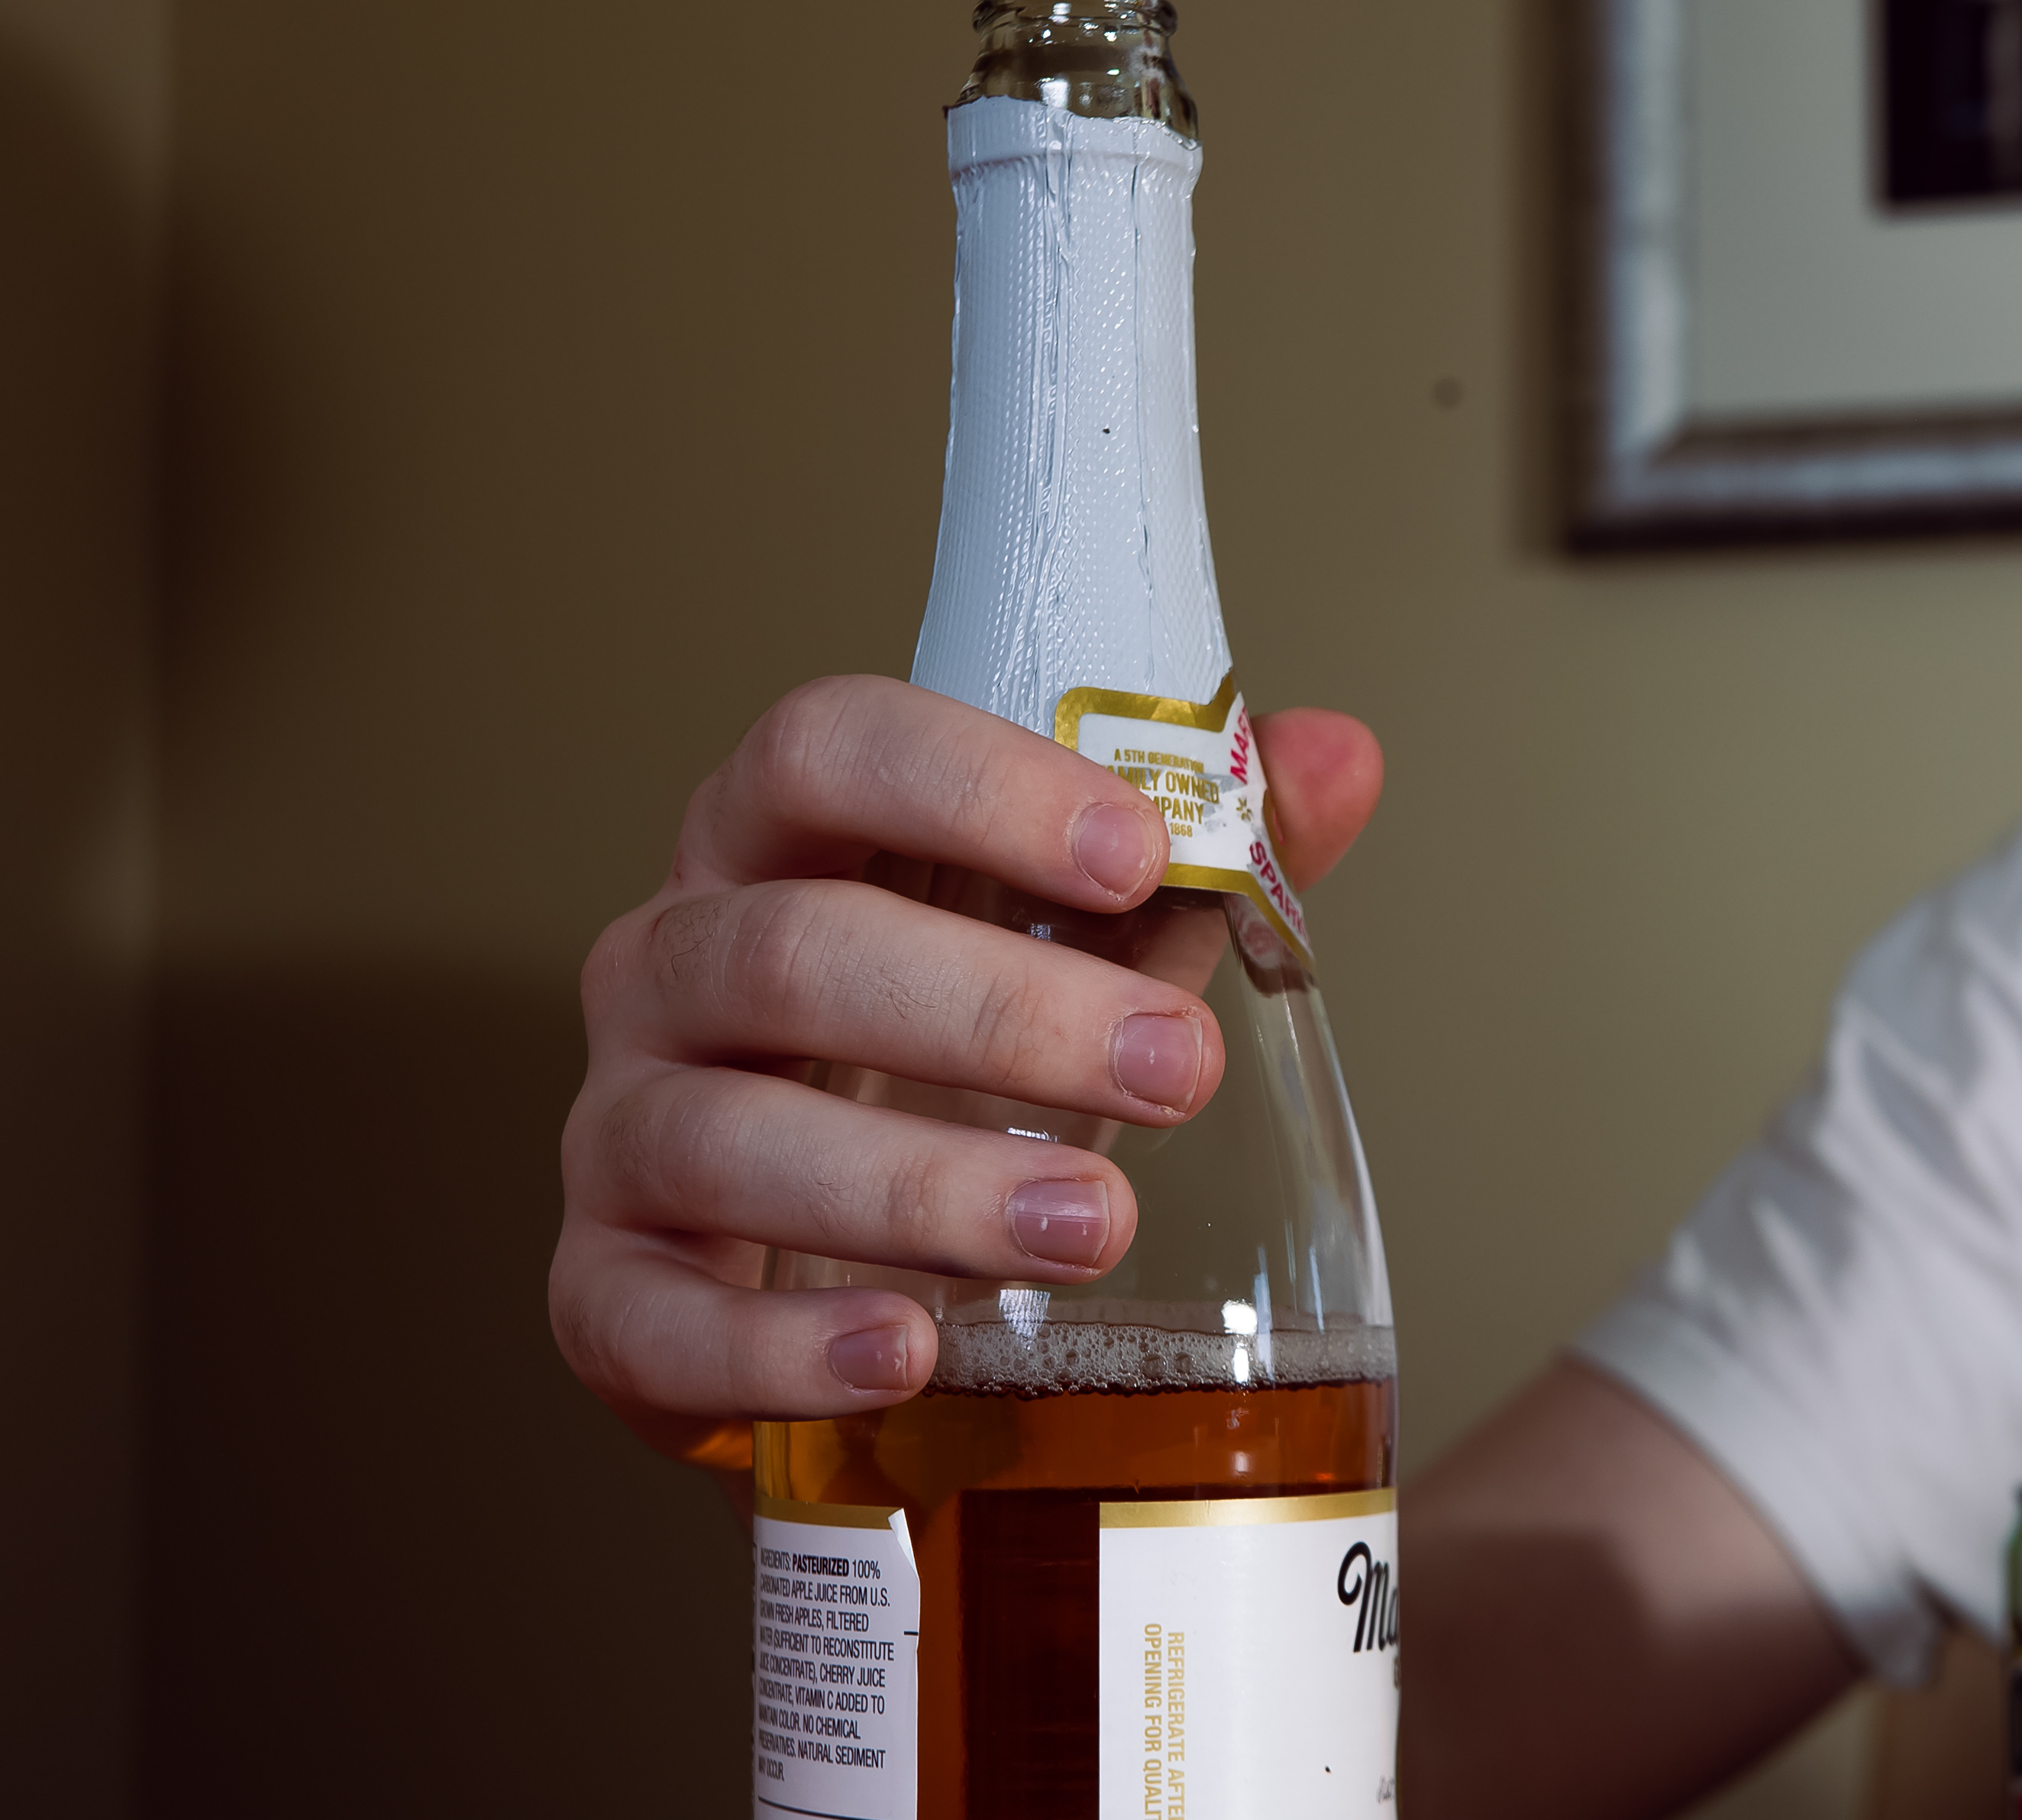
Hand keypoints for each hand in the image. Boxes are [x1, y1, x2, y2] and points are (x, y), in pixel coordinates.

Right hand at [549, 675, 1382, 1467]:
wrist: (820, 1257)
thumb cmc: (953, 1059)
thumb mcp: (1084, 943)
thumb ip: (1210, 853)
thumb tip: (1340, 755)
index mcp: (779, 840)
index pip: (829, 747)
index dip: (975, 785)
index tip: (1140, 852)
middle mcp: (672, 964)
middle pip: (794, 948)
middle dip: (998, 1010)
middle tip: (1179, 1070)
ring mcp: (618, 1130)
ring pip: (725, 1134)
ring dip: (919, 1184)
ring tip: (1094, 1223)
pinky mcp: (602, 1294)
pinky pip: (653, 1320)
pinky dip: (778, 1348)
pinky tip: (904, 1353)